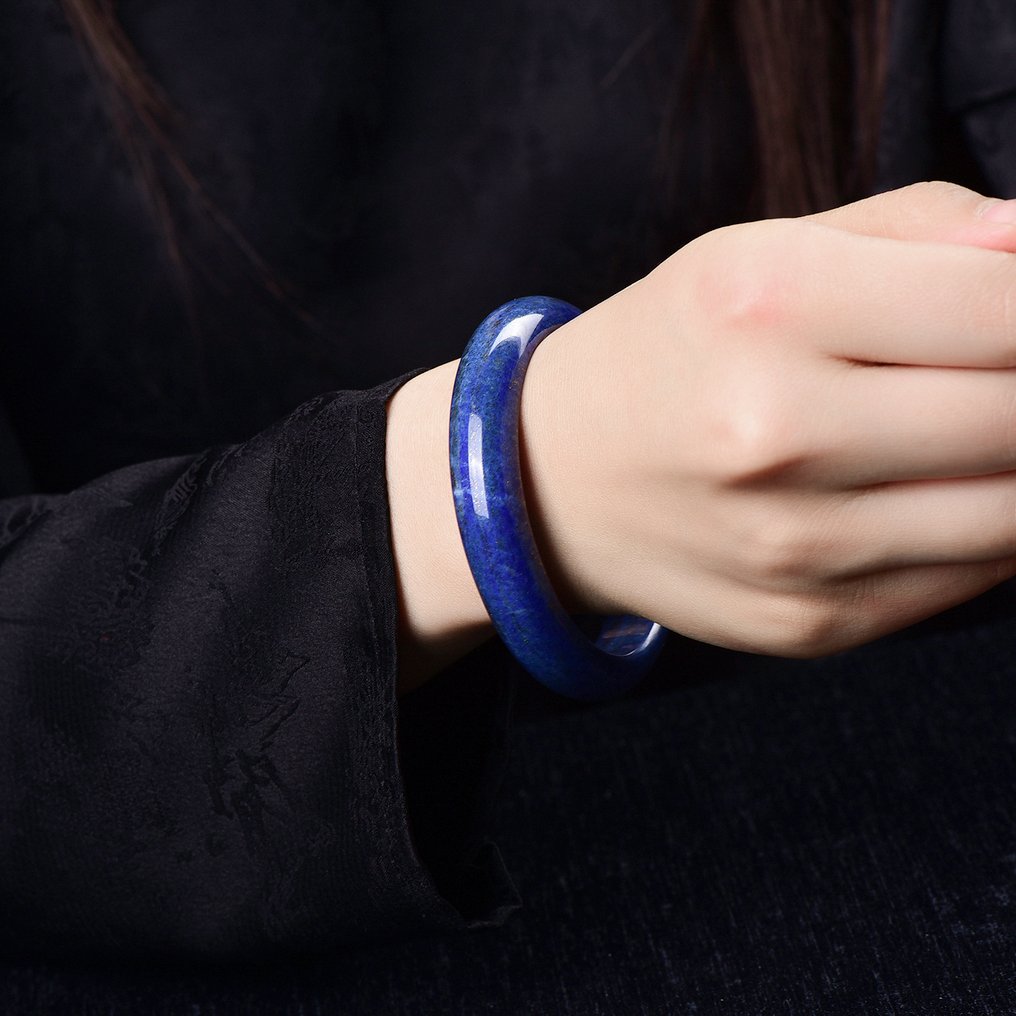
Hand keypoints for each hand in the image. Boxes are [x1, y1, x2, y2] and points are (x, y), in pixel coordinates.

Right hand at [518, 182, 1015, 657]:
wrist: (553, 482)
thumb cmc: (668, 352)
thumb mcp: (757, 251)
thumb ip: (917, 228)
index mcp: (764, 306)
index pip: (1004, 307)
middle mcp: (774, 433)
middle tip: (997, 369)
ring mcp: (792, 545)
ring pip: (1014, 514)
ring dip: (1012, 464)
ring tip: (967, 428)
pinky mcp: (807, 621)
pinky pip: (965, 581)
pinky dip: (981, 531)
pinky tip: (934, 490)